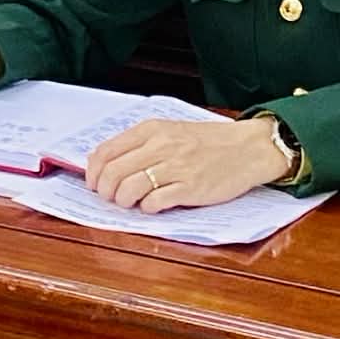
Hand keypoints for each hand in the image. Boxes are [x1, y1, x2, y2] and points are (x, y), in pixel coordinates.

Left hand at [84, 116, 289, 211]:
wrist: (246, 148)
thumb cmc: (207, 142)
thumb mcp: (170, 131)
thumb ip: (141, 144)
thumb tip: (106, 164)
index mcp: (152, 129)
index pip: (106, 151)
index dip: (93, 172)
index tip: (95, 183)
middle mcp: (160, 146)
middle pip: (113, 172)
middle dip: (105, 191)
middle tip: (110, 199)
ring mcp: (175, 167)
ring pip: (129, 188)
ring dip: (122, 202)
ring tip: (129, 204)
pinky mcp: (189, 188)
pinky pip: (154, 202)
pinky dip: (146, 209)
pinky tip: (151, 206)